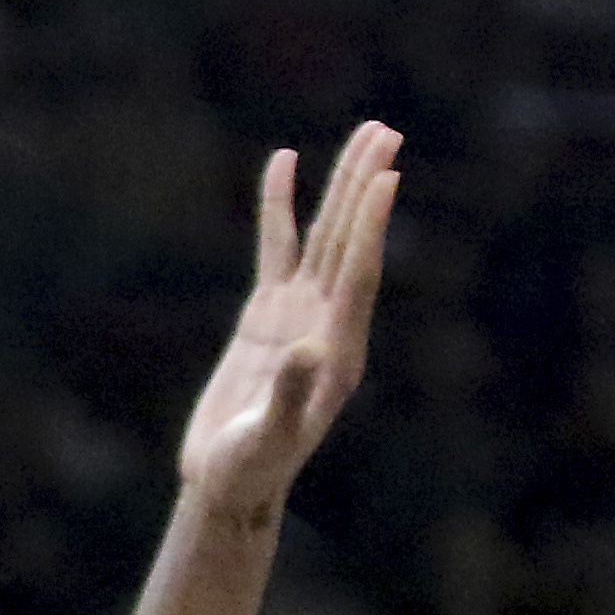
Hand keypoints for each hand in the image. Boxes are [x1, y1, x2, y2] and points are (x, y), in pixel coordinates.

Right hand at [176, 122, 400, 525]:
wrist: (228, 483)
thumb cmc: (250, 469)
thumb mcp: (268, 438)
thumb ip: (290, 395)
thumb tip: (307, 350)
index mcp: (338, 351)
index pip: (358, 275)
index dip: (371, 226)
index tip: (385, 177)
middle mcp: (328, 324)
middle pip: (351, 241)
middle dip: (367, 186)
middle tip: (385, 131)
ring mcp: (299, 315)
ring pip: (325, 236)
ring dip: (344, 186)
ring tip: (365, 134)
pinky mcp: (267, 314)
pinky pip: (277, 248)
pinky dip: (280, 207)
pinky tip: (284, 162)